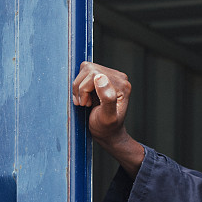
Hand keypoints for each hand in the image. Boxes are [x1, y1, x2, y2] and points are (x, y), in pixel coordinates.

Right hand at [72, 62, 143, 177]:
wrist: (107, 132)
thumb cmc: (107, 128)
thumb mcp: (107, 117)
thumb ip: (107, 98)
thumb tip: (100, 77)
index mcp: (122, 85)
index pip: (94, 74)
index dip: (85, 90)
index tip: (87, 104)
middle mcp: (119, 77)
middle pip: (88, 70)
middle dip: (80, 88)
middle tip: (85, 104)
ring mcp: (111, 75)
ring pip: (84, 69)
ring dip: (78, 87)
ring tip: (85, 102)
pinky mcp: (102, 76)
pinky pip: (84, 71)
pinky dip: (79, 85)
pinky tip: (85, 97)